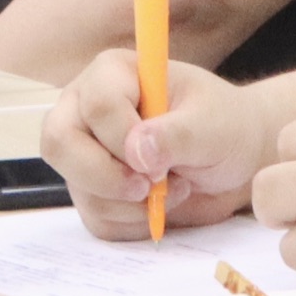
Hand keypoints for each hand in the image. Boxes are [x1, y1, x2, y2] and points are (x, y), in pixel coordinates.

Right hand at [40, 53, 272, 237]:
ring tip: (173, 187)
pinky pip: (95, 217)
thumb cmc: (225, 126)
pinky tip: (159, 203)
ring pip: (80, 188)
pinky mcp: (92, 188)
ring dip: (131, 203)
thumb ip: (177, 134)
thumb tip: (136, 151)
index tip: (162, 161)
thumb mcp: (213, 126)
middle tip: (149, 187)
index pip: (97, 106)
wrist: (234, 157)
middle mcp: (86, 108)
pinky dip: (132, 222)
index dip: (125, 139)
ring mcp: (84, 151)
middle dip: (107, 177)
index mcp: (113, 74)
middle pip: (60, 144)